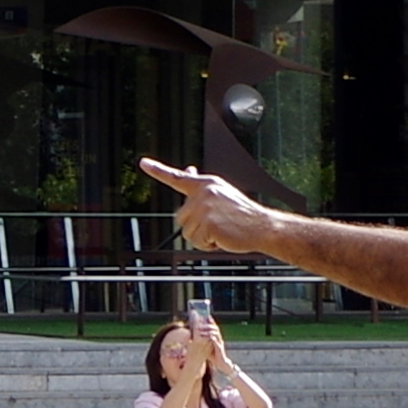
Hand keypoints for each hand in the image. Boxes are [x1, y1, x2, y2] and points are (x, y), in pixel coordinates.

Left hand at [141, 154, 289, 259]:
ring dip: (202, 237)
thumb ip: (201, 188)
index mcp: (207, 184)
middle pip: (181, 217)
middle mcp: (204, 192)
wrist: (263, 226)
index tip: (143, 163)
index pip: (177, 177)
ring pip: (187, 232)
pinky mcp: (208, 223)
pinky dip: (208, 245)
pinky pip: (196, 242)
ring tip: (222, 231)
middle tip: (217, 225)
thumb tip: (187, 172)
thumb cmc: (245, 215)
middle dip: (196, 227)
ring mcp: (205, 207)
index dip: (158, 170)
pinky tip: (222, 238)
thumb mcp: (222, 194)